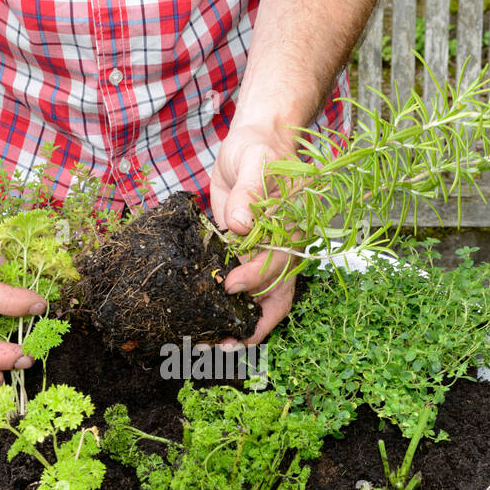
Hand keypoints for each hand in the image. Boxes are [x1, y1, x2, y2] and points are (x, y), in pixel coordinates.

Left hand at [209, 121, 298, 345]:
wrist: (253, 143)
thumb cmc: (260, 149)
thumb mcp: (256, 160)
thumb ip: (251, 189)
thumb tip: (242, 224)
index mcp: (291, 233)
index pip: (278, 266)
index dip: (254, 279)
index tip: (229, 285)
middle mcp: (279, 253)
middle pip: (273, 300)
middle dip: (251, 328)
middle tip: (223, 346)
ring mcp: (259, 258)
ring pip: (255, 303)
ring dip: (233, 326)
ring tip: (206, 344)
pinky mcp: (238, 258)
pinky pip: (234, 290)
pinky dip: (220, 309)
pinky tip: (198, 322)